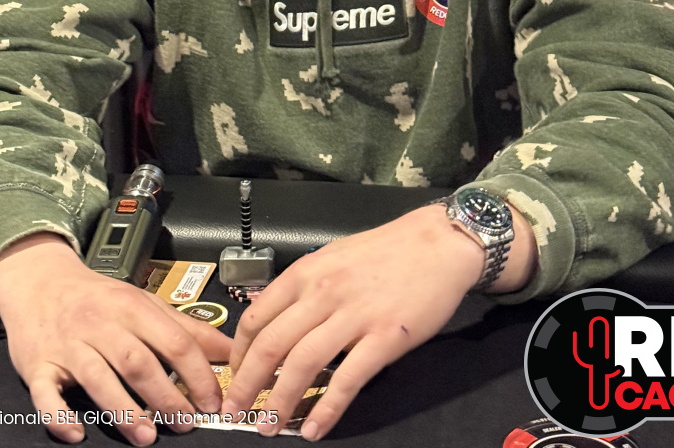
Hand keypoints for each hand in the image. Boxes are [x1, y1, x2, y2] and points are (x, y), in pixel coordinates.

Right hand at [0, 233, 230, 445]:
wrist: (40, 282)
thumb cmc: (99, 298)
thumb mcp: (145, 304)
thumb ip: (187, 329)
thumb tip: (230, 351)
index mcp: (132, 307)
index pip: (174, 340)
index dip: (198, 374)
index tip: (213, 401)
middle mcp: (101, 324)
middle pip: (138, 361)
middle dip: (166, 396)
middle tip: (186, 423)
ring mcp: (69, 345)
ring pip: (98, 377)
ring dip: (124, 410)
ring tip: (147, 436)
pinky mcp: (38, 365)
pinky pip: (46, 393)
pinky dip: (59, 416)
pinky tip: (76, 433)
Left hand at [221, 204, 499, 438]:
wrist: (439, 244)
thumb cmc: (386, 250)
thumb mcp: (333, 255)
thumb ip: (301, 284)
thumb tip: (264, 308)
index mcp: (308, 272)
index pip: (257, 317)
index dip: (240, 354)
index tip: (234, 377)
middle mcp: (324, 292)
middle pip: (273, 345)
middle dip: (248, 385)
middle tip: (235, 412)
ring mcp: (356, 316)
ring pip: (304, 364)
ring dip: (280, 401)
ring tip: (269, 427)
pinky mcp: (386, 337)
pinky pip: (349, 380)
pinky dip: (327, 409)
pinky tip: (314, 430)